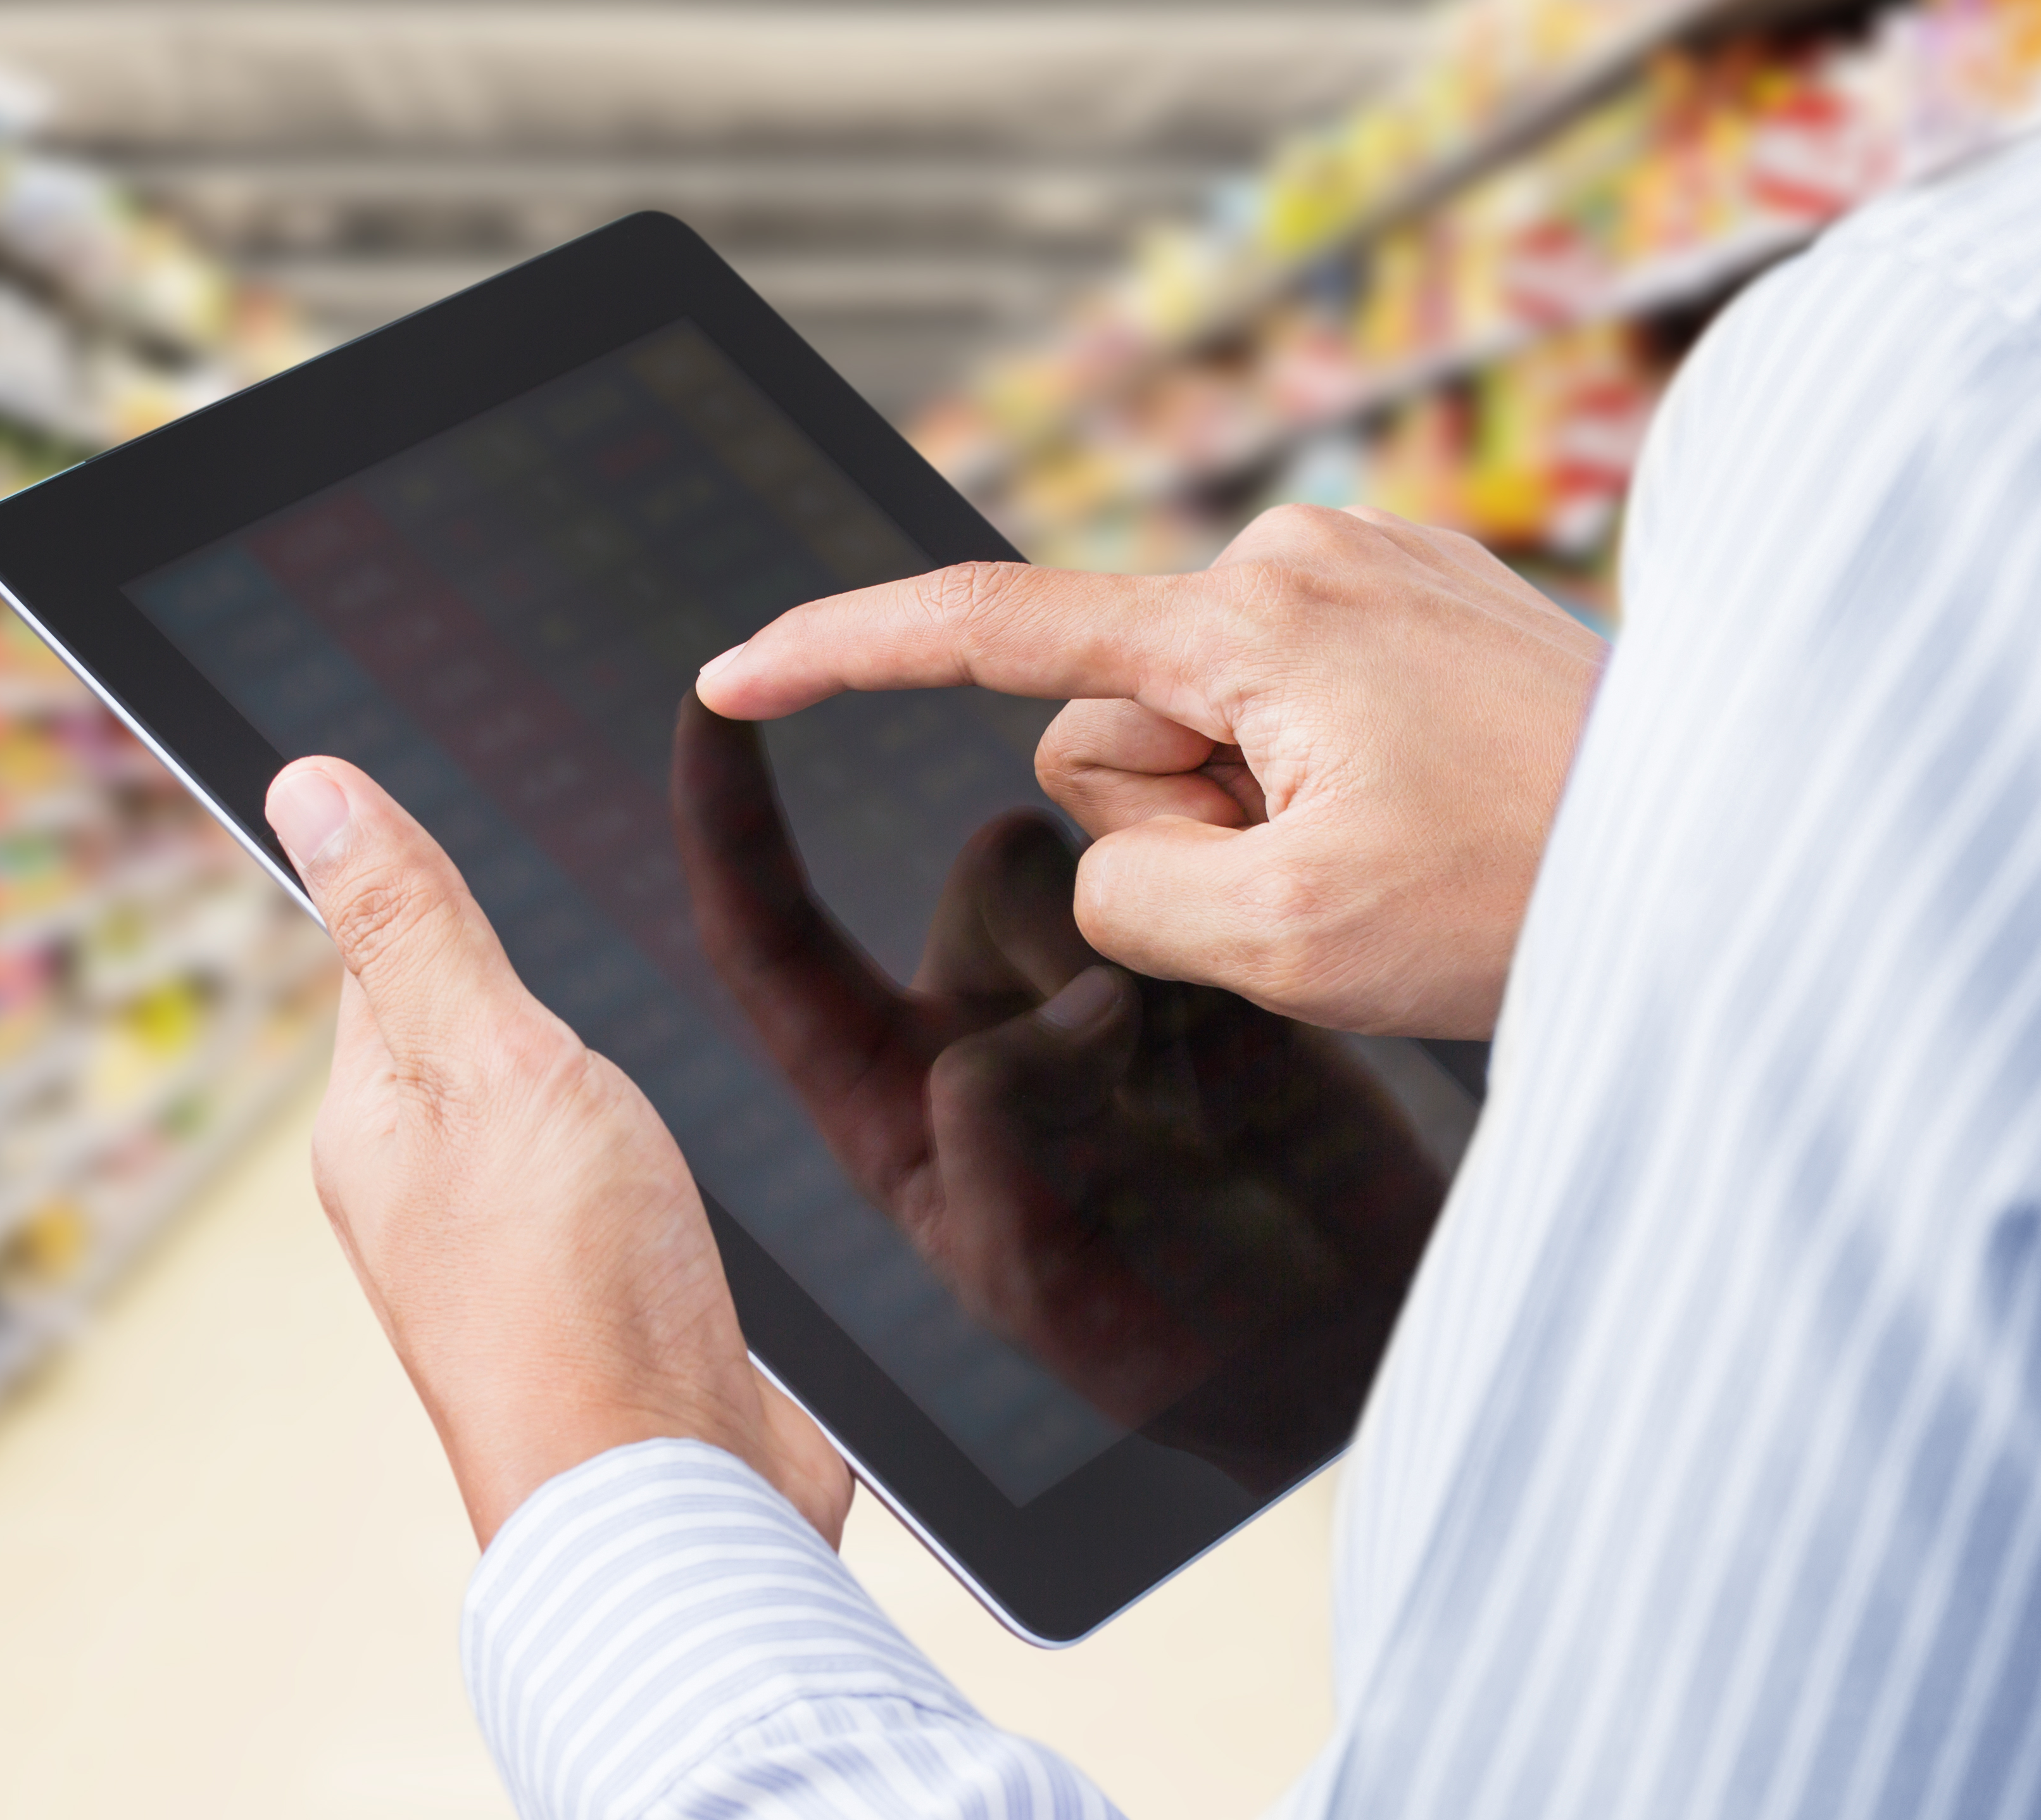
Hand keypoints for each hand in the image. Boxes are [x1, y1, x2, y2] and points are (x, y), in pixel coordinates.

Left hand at [267, 757, 852, 1549]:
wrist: (678, 1501)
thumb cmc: (578, 1291)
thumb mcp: (492, 1057)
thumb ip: (416, 923)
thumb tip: (307, 787)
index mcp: (372, 1121)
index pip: (384, 951)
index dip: (441, 882)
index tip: (505, 816)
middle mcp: (428, 1187)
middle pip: (473, 1027)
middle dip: (537, 969)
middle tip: (612, 905)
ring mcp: (518, 1248)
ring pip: (556, 1103)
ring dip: (605, 1063)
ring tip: (662, 1027)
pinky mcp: (609, 1297)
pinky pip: (620, 1179)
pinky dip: (658, 1141)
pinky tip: (700, 1138)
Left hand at [672, 701, 1444, 1488]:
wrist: (1333, 1340)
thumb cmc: (1168, 1342)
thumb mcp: (1037, 1274)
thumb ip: (1003, 1132)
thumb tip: (1069, 1004)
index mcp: (886, 1095)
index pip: (770, 940)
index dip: (727, 820)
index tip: (707, 698)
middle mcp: (979, 1017)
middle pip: (991, 869)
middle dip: (1065, 927)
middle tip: (1139, 1070)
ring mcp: (1094, 985)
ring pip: (1102, 866)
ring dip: (1152, 941)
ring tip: (1211, 1089)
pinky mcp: (1204, 964)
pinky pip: (1198, 886)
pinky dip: (1226, 948)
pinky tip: (1260, 1064)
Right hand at [696, 505, 1605, 1038]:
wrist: (1747, 847)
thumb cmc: (1531, 896)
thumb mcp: (1282, 939)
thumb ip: (1128, 887)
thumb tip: (1122, 840)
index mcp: (1246, 616)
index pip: (987, 626)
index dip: (842, 653)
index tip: (734, 672)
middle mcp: (1296, 553)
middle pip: (1117, 724)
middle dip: (1182, 819)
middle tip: (1330, 879)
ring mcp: (1365, 567)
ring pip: (1206, 729)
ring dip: (1262, 812)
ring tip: (1403, 848)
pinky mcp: (1416, 600)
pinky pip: (1291, 709)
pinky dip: (1324, 779)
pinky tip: (1433, 810)